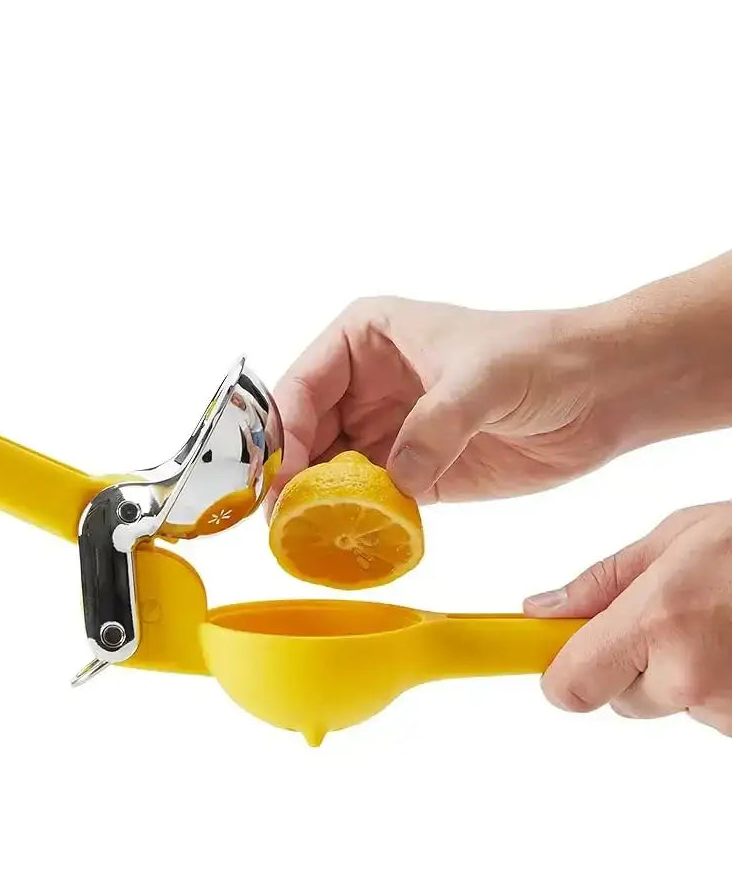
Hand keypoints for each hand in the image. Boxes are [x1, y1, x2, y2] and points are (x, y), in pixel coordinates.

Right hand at [270, 254, 731, 504]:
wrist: (604, 391)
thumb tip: (395, 483)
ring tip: (301, 541)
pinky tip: (343, 545)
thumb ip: (435, 426)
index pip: (301, 387)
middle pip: (303, 435)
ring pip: (328, 472)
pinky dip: (354, 524)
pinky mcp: (412, 472)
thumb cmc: (543, 357)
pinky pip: (367, 501)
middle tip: (280, 522)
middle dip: (289, 477)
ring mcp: (386, 430)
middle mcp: (364, 385)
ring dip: (315, 505)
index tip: (282, 477)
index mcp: (365, 339)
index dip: (282, 432)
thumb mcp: (483, 377)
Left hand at [526, 502, 731, 735]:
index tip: (558, 659)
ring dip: (682, 673)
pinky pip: (714, 713)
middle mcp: (692, 676)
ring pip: (671, 704)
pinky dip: (720, 686)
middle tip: (670, 617)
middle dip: (632, 663)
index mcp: (658, 623)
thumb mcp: (675, 540)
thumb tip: (542, 611)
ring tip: (720, 622)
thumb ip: (603, 583)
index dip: (562, 674)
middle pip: (620, 698)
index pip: (571, 687)